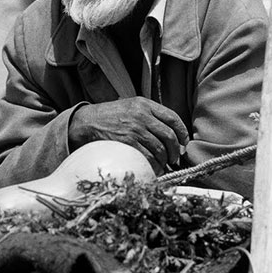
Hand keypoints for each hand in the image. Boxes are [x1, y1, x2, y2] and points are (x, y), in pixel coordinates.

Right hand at [69, 98, 188, 171]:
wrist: (87, 122)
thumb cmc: (111, 116)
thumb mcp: (131, 106)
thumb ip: (150, 114)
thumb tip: (171, 133)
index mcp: (145, 104)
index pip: (173, 118)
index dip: (182, 132)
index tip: (184, 143)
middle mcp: (142, 115)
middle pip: (169, 136)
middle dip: (175, 150)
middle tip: (175, 158)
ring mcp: (134, 129)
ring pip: (160, 149)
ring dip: (165, 160)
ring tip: (164, 164)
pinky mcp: (127, 143)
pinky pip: (147, 157)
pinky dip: (154, 166)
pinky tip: (154, 168)